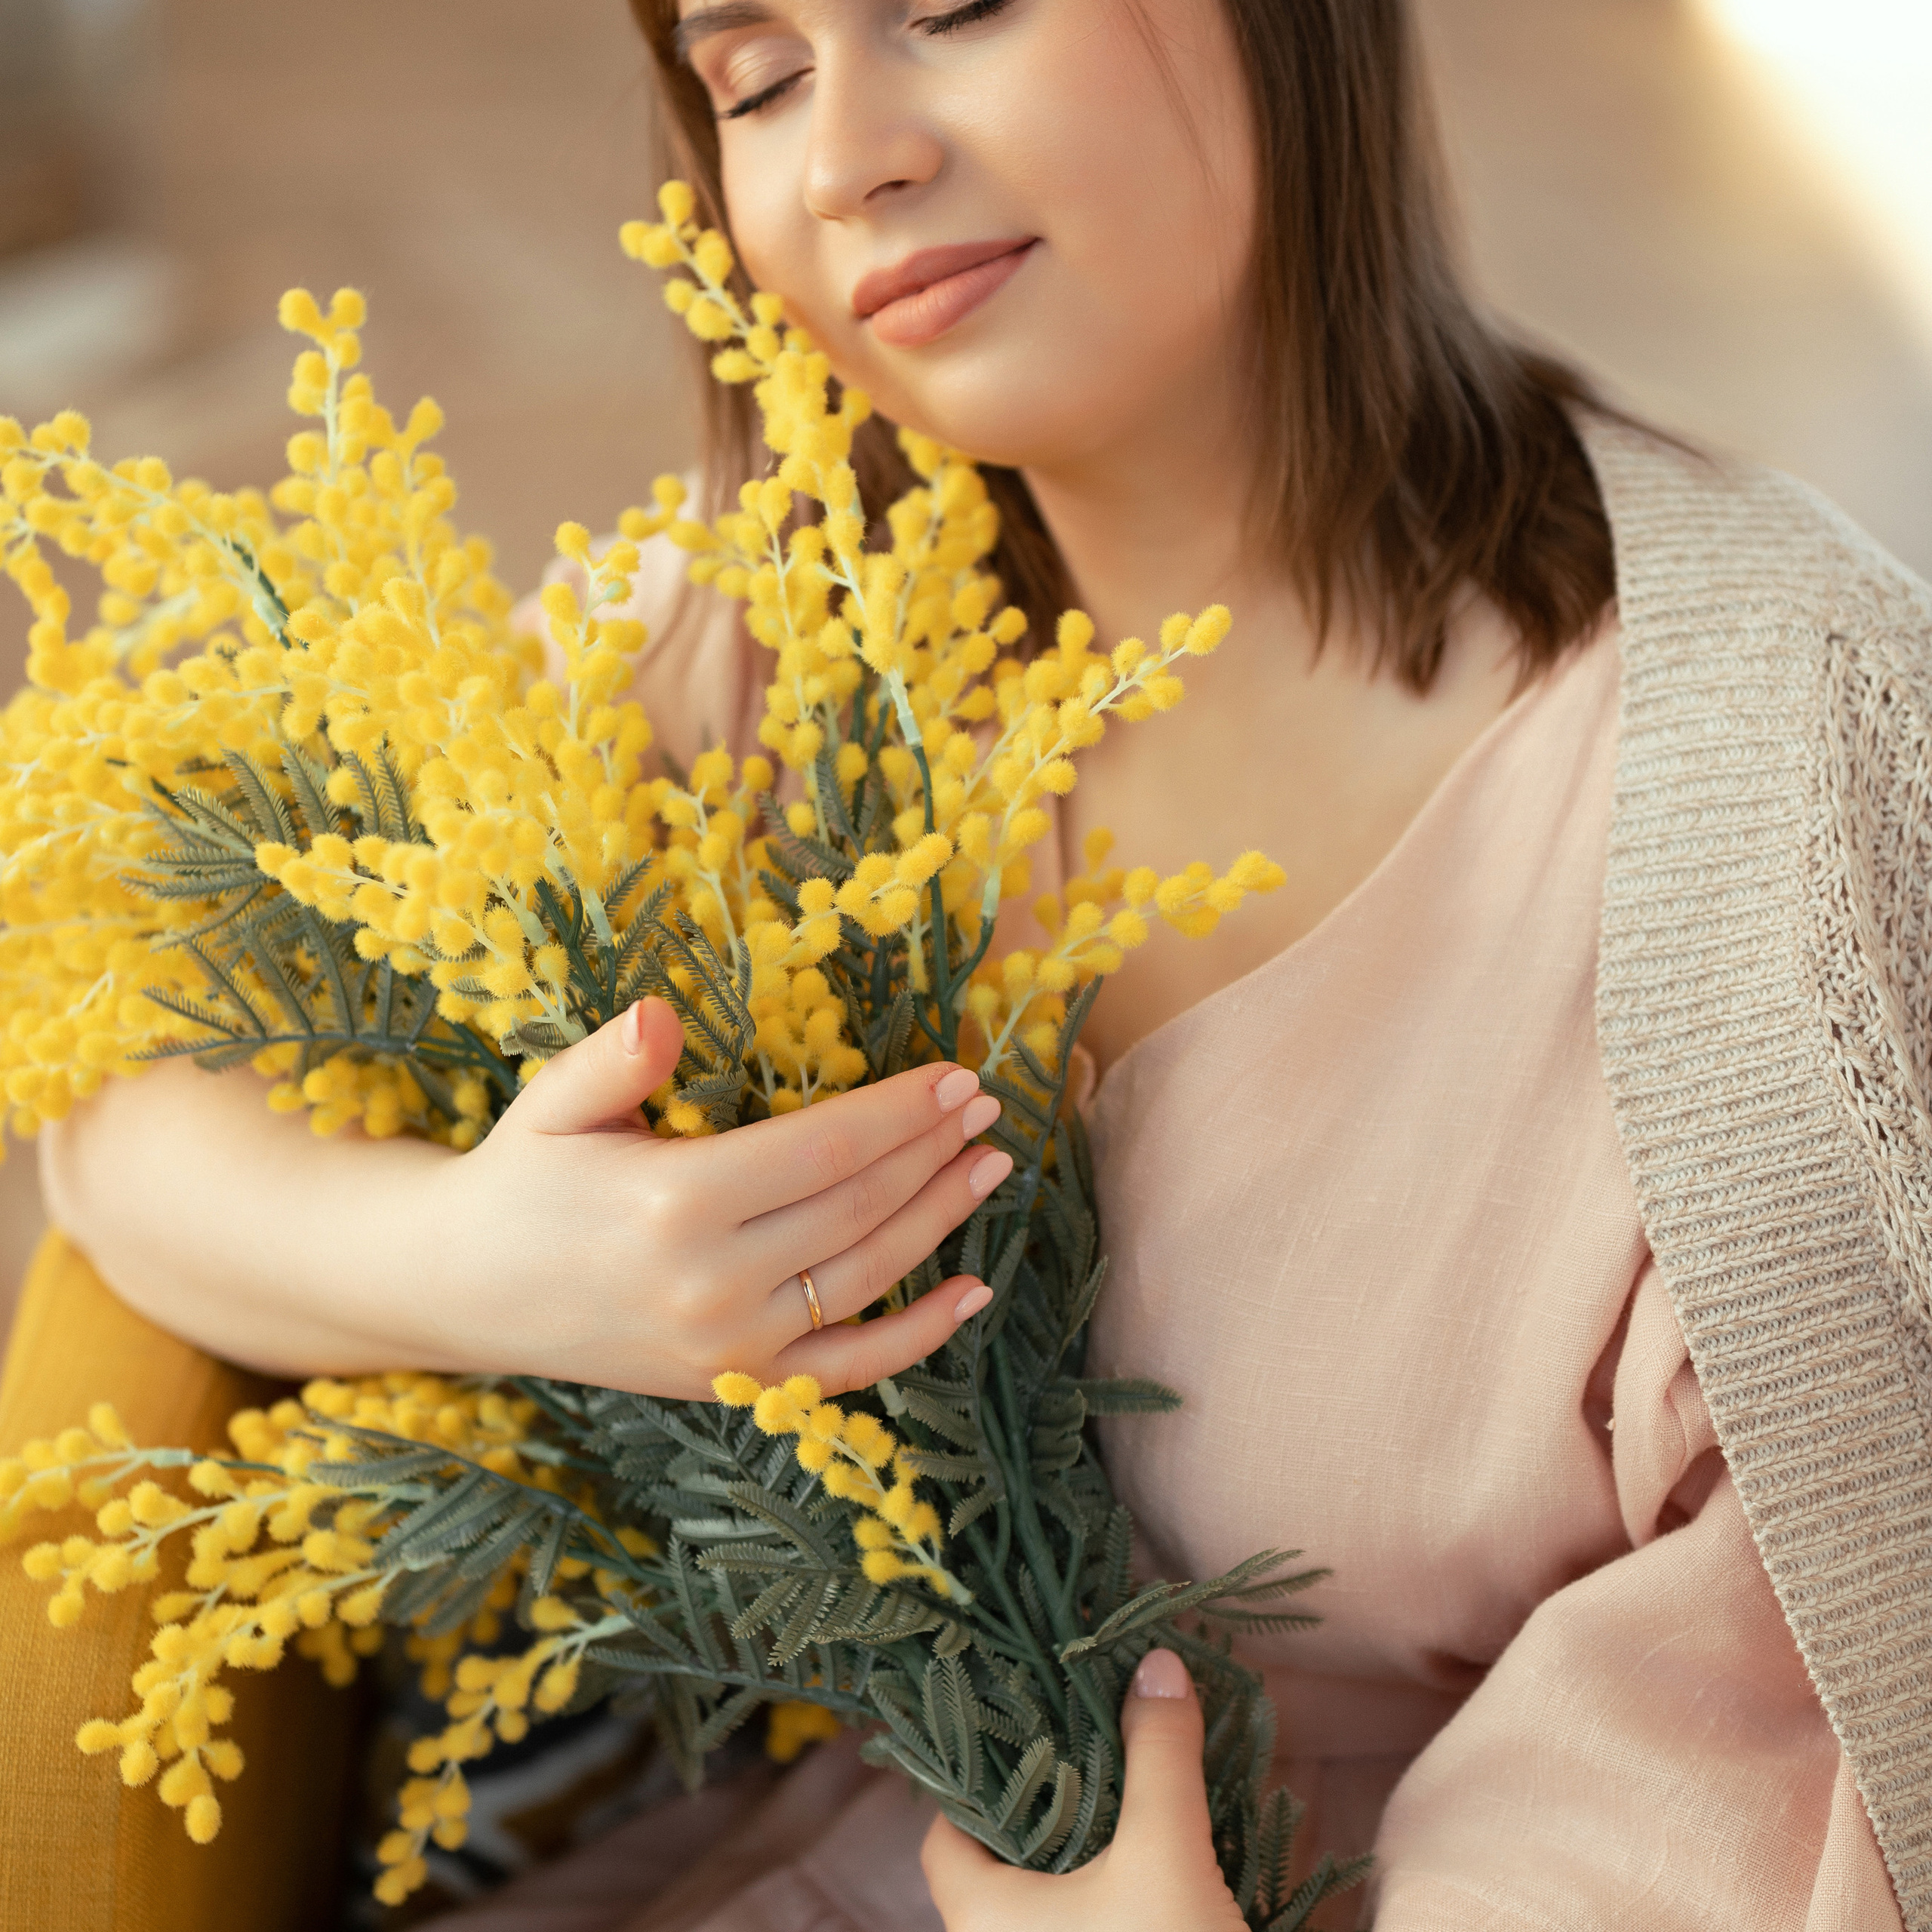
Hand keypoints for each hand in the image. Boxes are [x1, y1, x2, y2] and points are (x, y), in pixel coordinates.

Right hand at [422, 997, 1009, 1396]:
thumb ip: (613, 1060)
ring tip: (989, 1167)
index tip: (956, 1076)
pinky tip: (973, 1291)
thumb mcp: (552, 1105)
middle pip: (858, 1209)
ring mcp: (728, 1345)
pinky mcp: (732, 1382)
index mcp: (675, 1203)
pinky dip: (920, 1336)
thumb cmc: (520, 1179)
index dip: (900, 1112)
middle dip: (932, 1153)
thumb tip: (663, 1014)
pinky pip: (849, 1370)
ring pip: (867, 1278)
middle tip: (986, 1108)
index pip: (824, 1150)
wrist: (467, 1292)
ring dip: (940, 1220)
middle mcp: (712, 1283)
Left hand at [922, 1650, 1247, 1931]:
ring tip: (1128, 1784)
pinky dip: (1109, 1888)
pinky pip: (1083, 1926)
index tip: (1024, 1723)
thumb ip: (1158, 1754)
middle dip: (1044, 1800)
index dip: (972, 1774)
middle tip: (1087, 1739)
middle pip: (998, 1859)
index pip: (943, 1833)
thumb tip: (1155, 1660)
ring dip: (1085, 1844)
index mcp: (980, 1918)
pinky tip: (1155, 1855)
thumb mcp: (1167, 1853)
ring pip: (1046, 1897)